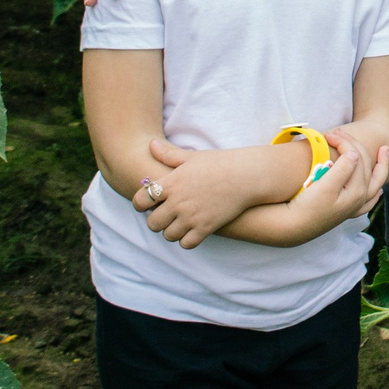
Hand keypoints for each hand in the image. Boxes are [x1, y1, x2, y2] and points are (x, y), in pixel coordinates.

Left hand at [142, 139, 302, 248]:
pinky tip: (193, 231)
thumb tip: (150, 144)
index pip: (141, 200)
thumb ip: (169, 154)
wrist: (248, 175)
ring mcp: (191, 217)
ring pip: (168, 235)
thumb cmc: (221, 163)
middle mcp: (178, 202)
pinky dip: (187, 240)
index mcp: (172, 183)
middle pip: (152, 223)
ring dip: (172, 231)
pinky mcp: (206, 228)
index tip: (148, 203)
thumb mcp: (193, 157)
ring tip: (180, 223)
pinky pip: (186, 244)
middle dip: (156, 221)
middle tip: (165, 215)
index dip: (140, 203)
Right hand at [286, 136, 385, 239]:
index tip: (328, 134)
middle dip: (354, 146)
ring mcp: (354, 206)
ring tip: (385, 151)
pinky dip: (375, 192)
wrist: (292, 229)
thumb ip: (344, 169)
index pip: (356, 158)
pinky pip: (368, 201)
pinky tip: (379, 191)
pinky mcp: (345, 212)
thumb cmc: (307, 207)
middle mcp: (360, 199)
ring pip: (374, 182)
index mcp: (358, 191)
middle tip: (339, 132)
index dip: (344, 142)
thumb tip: (355, 154)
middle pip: (364, 165)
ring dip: (378, 166)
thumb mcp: (325, 187)